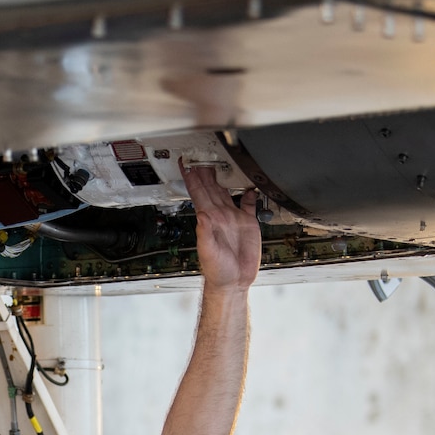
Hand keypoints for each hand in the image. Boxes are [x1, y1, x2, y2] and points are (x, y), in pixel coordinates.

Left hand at [183, 165, 261, 291]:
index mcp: (209, 220)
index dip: (191, 177)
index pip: (197, 193)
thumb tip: (202, 215)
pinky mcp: (248, 223)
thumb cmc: (218, 271)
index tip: (185, 162)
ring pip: (227, 191)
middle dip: (206, 169)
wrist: (233, 281)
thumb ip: (205, 233)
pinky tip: (249, 183)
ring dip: (224, 176)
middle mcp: (220, 216)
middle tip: (202, 152)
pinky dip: (250, 192)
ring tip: (221, 161)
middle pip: (211, 186)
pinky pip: (249, 204)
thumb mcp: (208, 252)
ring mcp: (233, 218)